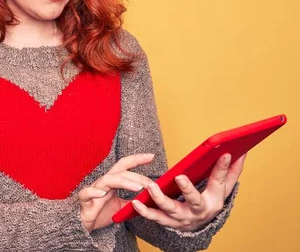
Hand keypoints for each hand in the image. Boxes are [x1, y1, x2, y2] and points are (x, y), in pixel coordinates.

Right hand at [78, 153, 154, 231]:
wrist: (84, 225)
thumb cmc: (101, 213)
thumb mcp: (121, 207)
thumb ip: (132, 202)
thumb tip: (148, 200)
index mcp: (112, 182)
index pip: (124, 166)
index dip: (137, 160)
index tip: (151, 156)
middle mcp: (103, 183)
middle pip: (120, 172)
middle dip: (136, 175)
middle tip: (151, 183)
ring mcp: (94, 190)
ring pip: (107, 180)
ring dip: (123, 182)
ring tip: (137, 188)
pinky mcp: (84, 200)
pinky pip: (87, 193)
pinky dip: (94, 191)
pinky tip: (102, 193)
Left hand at [131, 152, 246, 231]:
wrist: (198, 226)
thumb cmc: (209, 201)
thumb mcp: (222, 189)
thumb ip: (231, 172)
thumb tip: (242, 151)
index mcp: (215, 200)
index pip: (219, 183)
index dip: (222, 168)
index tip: (225, 153)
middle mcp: (199, 211)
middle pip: (194, 201)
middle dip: (188, 189)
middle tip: (179, 177)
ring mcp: (183, 218)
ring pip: (171, 210)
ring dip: (159, 199)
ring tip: (151, 186)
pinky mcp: (168, 222)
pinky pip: (155, 217)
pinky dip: (145, 211)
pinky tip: (136, 202)